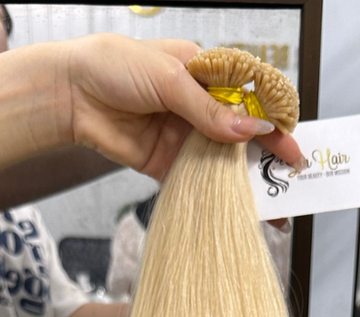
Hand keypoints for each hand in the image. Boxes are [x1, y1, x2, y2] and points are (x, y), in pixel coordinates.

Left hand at [60, 35, 303, 180]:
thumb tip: (249, 129)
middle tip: (290, 176)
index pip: (247, 97)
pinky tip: (235, 206)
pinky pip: (196, 180)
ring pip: (222, 160)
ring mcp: (182, 136)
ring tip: (270, 201)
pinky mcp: (166, 163)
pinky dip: (215, 193)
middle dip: (265, 154)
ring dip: (244, 180)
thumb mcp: (169, 80)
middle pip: (239, 133)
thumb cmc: (113, 67)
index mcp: (202, 73)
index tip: (289, 140)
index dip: (270, 119)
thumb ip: (209, 110)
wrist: (70, 94)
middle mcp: (196, 106)